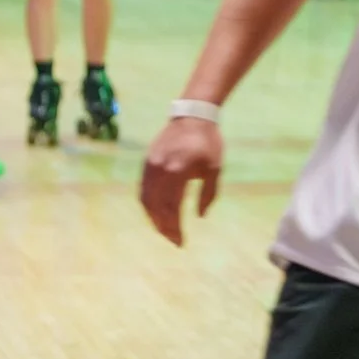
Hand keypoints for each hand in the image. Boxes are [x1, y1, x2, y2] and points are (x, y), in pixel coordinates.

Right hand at [140, 116, 223, 245]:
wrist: (192, 116)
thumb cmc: (208, 143)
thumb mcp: (215, 169)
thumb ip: (207, 194)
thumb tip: (198, 216)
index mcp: (178, 171)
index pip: (172, 207)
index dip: (175, 227)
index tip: (181, 242)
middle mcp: (160, 170)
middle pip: (156, 207)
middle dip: (163, 227)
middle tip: (173, 240)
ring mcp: (150, 166)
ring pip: (146, 200)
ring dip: (153, 218)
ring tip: (163, 229)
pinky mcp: (146, 163)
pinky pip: (143, 189)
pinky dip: (148, 205)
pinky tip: (156, 213)